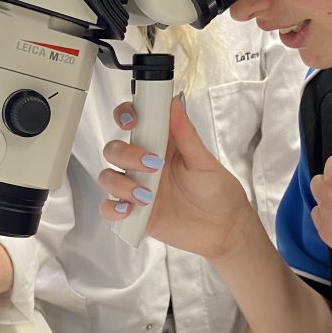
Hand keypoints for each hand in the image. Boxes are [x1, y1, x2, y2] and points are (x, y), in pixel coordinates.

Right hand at [99, 96, 253, 258]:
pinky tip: (130, 210)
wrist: (224, 229)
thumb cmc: (218, 192)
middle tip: (153, 164)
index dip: (125, 115)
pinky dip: (113, 209)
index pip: (132, 121)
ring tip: (147, 196)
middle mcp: (143, 164)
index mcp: (161, 144)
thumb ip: (186, 134)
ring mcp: (137, 188)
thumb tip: (175, 103)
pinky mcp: (134, 213)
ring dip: (121, 184)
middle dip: (126, 154)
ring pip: (107, 177)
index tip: (132, 120)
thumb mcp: (204, 161)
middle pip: (114, 149)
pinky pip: (109, 208)